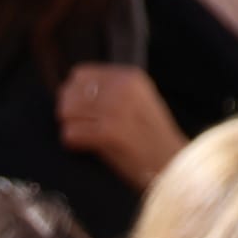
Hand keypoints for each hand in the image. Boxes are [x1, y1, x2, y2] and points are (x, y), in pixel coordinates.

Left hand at [57, 63, 187, 188]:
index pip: (80, 74)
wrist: (172, 164)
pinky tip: (85, 148)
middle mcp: (122, 88)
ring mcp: (115, 109)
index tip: (80, 109)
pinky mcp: (109, 132)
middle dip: (68, 111)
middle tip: (79, 126)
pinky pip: (70, 133)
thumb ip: (111, 91)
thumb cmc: (152, 138)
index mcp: (129, 77)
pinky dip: (73, 143)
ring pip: (66, 111)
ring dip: (70, 126)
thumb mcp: (138, 100)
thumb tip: (72, 91)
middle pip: (69, 92)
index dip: (73, 93)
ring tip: (84, 137)